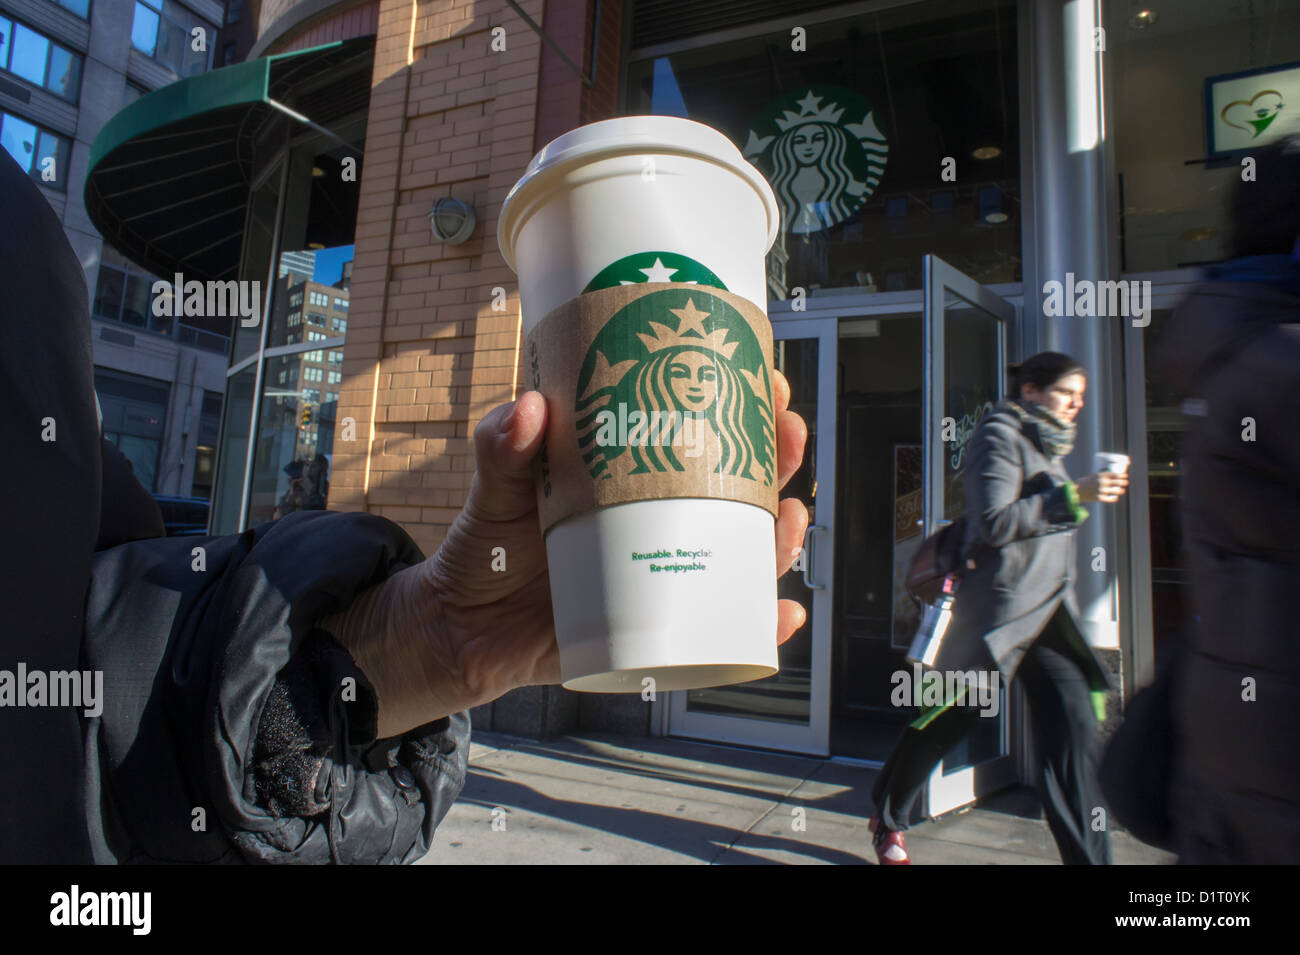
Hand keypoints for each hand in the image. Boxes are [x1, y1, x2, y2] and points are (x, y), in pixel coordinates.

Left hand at [324, 373, 809, 738]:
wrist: (461, 632)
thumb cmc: (485, 549)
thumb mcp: (494, 491)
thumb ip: (502, 449)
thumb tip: (528, 408)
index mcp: (631, 478)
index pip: (699, 431)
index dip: (740, 403)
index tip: (763, 375)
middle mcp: (659, 523)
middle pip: (738, 488)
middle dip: (777, 459)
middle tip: (790, 432)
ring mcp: (663, 576)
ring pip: (742, 554)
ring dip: (781, 537)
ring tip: (793, 517)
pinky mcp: (658, 633)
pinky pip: (719, 630)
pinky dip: (758, 625)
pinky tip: (781, 613)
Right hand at [1075, 471, 1128, 502]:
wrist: (1076, 491)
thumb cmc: (1083, 483)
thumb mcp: (1092, 476)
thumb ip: (1101, 477)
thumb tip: (1110, 479)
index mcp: (1100, 476)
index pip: (1114, 474)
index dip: (1121, 475)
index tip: (1125, 475)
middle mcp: (1102, 482)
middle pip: (1116, 482)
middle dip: (1122, 482)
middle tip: (1126, 482)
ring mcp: (1101, 490)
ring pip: (1114, 491)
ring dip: (1119, 490)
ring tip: (1122, 490)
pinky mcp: (1099, 498)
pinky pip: (1109, 499)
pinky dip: (1113, 498)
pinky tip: (1115, 498)